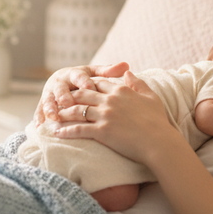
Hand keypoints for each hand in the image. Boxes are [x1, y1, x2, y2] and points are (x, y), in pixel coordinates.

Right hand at [36, 62, 129, 122]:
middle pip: (61, 88)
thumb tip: (127, 66)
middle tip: (68, 103)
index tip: (90, 87)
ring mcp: (50, 93)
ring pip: (48, 100)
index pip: (79, 76)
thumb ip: (108, 71)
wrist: (64, 83)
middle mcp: (60, 82)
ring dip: (50, 108)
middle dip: (63, 95)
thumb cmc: (84, 80)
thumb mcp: (95, 74)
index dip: (84, 81)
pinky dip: (40, 119)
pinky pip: (39, 111)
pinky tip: (41, 127)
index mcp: (74, 73)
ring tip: (54, 117)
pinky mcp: (43, 104)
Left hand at [52, 71, 182, 166]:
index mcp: (121, 90)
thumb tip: (127, 71)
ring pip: (77, 110)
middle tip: (58, 99)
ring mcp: (104, 115)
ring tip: (53, 116)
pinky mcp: (101, 131)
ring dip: (62, 113)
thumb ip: (137, 83)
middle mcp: (110, 100)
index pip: (98, 82)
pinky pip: (78, 129)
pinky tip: (57, 132)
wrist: (159, 142)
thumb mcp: (150, 96)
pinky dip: (65, 131)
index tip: (77, 87)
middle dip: (69, 96)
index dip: (86, 84)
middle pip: (83, 94)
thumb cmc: (158, 121)